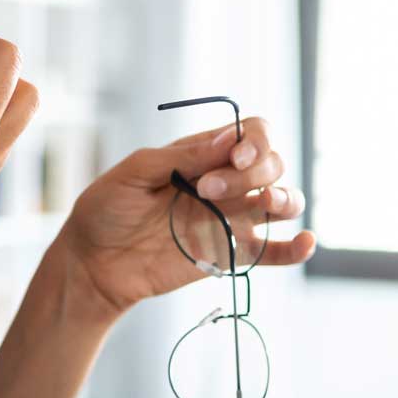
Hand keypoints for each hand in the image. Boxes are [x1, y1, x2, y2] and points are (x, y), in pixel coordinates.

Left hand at [56, 117, 315, 319]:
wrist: (93, 263)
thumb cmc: (106, 211)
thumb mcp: (134, 173)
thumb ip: (181, 156)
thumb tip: (227, 140)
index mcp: (203, 154)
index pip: (252, 134)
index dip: (254, 141)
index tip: (233, 156)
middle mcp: (225, 182)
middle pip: (271, 164)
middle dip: (251, 171)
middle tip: (207, 190)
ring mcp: (232, 218)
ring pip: (283, 201)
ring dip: (285, 197)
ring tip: (266, 203)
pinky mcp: (231, 254)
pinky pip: (275, 251)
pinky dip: (296, 247)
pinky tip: (305, 242)